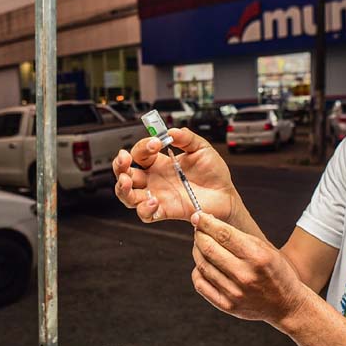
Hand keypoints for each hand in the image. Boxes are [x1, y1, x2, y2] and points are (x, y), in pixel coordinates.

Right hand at [113, 128, 237, 223]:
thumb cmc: (213, 172)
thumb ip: (186, 138)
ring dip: (122, 188)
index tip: (156, 143)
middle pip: (125, 173)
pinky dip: (145, 209)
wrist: (225, 193)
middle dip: (119, 165)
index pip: (139, 153)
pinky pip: (145, 214)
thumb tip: (172, 131)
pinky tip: (154, 201)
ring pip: (127, 196)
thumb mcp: (201, 148)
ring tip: (127, 181)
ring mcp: (157, 195)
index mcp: (160, 162)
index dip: (143, 146)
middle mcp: (154, 179)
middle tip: (124, 159)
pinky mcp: (164, 211)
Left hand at [190, 212, 307, 326]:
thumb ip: (240, 237)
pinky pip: (200, 284)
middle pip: (209, 248)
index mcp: (257, 257)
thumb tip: (210, 223)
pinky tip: (204, 265)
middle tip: (198, 229)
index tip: (198, 216)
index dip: (206, 222)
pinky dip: (198, 271)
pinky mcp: (226, 305)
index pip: (224, 234)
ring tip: (201, 245)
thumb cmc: (275, 272)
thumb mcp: (266, 249)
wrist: (286, 305)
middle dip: (199, 235)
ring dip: (197, 251)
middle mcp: (244, 275)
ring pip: (202, 265)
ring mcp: (234, 293)